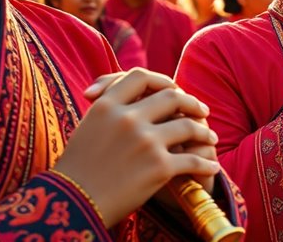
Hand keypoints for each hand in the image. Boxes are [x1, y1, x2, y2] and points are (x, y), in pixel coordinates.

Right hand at [55, 69, 220, 227]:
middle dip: (192, 103)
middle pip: (172, 96)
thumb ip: (111, 109)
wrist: (71, 206)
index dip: (162, 80)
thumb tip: (137, 95)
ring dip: (204, 132)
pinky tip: (211, 166)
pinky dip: (205, 164)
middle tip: (203, 111)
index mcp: (107, 105)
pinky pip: (193, 160)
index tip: (175, 89)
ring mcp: (145, 141)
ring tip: (211, 138)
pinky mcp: (159, 166)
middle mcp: (127, 118)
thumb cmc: (76, 171)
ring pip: (189, 125)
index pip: (141, 76)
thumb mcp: (87, 128)